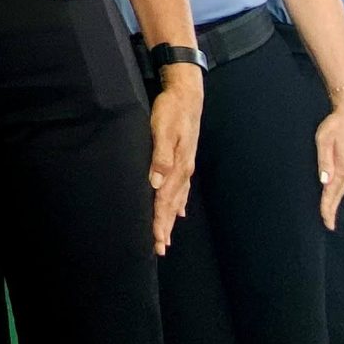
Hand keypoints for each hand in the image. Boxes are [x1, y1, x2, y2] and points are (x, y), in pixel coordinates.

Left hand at [147, 69, 203, 253]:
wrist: (187, 94)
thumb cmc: (171, 110)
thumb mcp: (162, 128)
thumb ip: (160, 155)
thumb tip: (155, 182)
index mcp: (177, 166)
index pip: (165, 200)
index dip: (160, 221)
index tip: (157, 241)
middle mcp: (183, 170)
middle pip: (172, 204)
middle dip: (165, 227)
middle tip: (160, 248)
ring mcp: (185, 165)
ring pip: (176, 199)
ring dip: (170, 219)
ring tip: (167, 237)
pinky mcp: (184, 159)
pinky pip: (182, 188)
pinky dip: (178, 202)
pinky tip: (178, 211)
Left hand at [314, 99, 343, 228]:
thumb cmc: (335, 124)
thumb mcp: (324, 140)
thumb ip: (324, 160)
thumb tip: (324, 182)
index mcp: (343, 168)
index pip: (333, 193)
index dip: (328, 208)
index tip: (326, 223)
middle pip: (339, 194)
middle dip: (332, 209)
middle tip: (327, 224)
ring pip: (343, 188)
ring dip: (336, 200)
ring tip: (329, 211)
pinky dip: (340, 190)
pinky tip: (336, 191)